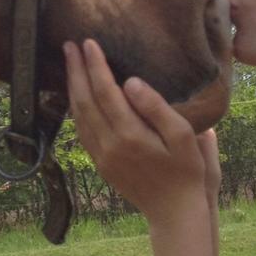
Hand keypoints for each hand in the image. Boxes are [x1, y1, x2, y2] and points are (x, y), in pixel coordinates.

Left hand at [64, 39, 214, 224]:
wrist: (174, 212)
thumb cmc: (186, 171)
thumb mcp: (183, 136)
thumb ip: (156, 107)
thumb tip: (131, 82)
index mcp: (130, 135)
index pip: (106, 92)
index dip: (95, 65)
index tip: (89, 43)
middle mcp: (109, 145)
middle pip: (85, 101)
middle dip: (76, 71)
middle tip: (69, 44)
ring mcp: (102, 157)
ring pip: (79, 116)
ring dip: (72, 88)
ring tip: (69, 64)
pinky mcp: (101, 164)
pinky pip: (82, 131)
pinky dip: (76, 109)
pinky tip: (77, 96)